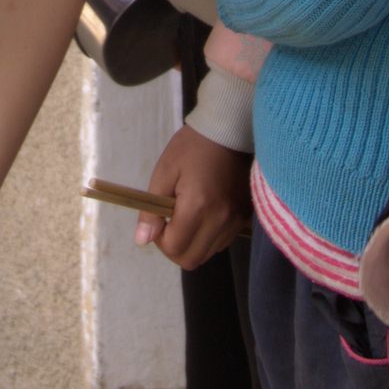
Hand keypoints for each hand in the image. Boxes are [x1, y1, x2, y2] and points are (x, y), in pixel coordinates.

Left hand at [134, 125, 248, 268]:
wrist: (229, 129)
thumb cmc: (192, 147)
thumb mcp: (164, 172)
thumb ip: (152, 210)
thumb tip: (142, 240)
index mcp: (198, 206)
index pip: (175, 248)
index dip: (160, 241)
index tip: (158, 221)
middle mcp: (221, 219)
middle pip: (192, 259)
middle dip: (175, 248)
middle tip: (169, 224)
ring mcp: (236, 220)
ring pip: (208, 253)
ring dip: (193, 244)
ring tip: (188, 216)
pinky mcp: (246, 216)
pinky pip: (223, 242)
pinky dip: (209, 237)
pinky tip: (204, 214)